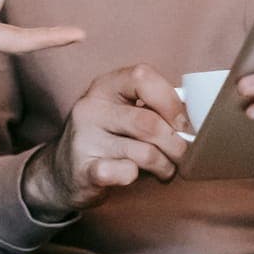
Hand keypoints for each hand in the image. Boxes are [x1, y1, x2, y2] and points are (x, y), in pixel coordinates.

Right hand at [21, 65, 189, 221]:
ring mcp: (84, 138)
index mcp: (105, 86)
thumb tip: (192, 121)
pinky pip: (122, 172)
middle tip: (182, 156)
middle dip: (176, 144)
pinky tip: (133, 176)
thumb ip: (150, 107)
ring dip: (164, 166)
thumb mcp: (121, 112)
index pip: (142, 76)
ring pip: (143, 152)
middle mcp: (91, 107)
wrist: (61, 172)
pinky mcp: (83, 169)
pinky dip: (135, 177)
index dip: (171, 101)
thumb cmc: (105, 139)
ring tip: (165, 170)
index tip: (183, 124)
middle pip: (148, 121)